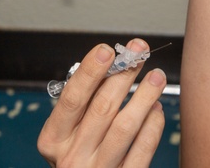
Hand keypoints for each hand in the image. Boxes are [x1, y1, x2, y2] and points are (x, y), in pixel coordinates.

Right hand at [37, 39, 166, 166]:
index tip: (107, 50)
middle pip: (101, 108)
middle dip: (123, 75)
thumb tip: (111, 67)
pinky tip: (156, 109)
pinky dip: (152, 125)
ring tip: (156, 76)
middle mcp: (72, 157)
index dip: (90, 72)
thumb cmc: (78, 156)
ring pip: (124, 127)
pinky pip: (142, 149)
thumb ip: (83, 105)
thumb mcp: (67, 134)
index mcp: (53, 139)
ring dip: (143, 96)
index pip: (72, 98)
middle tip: (139, 52)